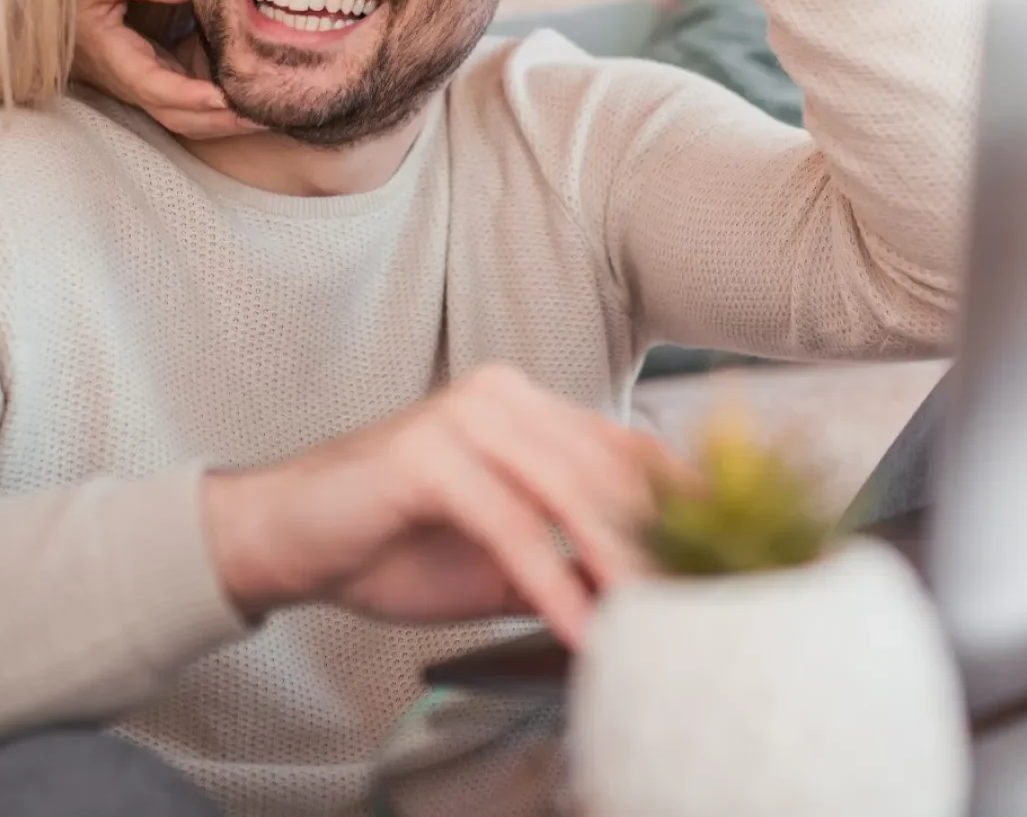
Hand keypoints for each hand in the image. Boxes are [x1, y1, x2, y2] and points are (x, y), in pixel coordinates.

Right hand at [74, 0, 254, 139]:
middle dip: (220, 122)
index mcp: (119, 62)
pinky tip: (249, 100)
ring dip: (224, 123)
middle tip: (264, 115)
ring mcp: (147, 89)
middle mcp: (135, 85)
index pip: (158, 87)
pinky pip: (190, 107)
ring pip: (187, 120)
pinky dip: (219, 110)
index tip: (224, 97)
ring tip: (266, 115)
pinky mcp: (158, 83)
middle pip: (180, 117)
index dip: (190, 96)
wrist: (56, 21)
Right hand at [202, 364, 682, 647]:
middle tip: (713, 610)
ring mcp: (462, 416)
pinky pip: (512, 525)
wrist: (286, 539)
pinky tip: (582, 631)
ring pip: (572, 492)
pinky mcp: (427, 454)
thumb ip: (569, 568)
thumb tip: (652, 610)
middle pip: (611, 471)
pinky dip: (554, 584)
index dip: (687, 506)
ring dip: (622, 567)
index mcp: (523, 405)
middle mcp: (500, 395)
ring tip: (663, 628)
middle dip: (665, 547)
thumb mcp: (500, 562)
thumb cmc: (388, 543)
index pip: (628, 448)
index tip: (740, 562)